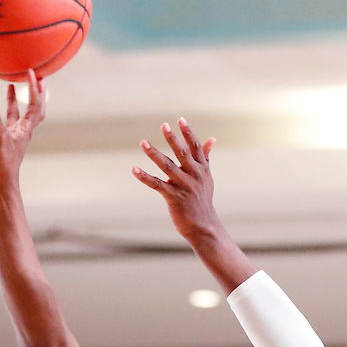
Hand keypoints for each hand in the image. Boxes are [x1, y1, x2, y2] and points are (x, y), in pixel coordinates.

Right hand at [0, 69, 45, 190]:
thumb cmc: (3, 163)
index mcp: (25, 130)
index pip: (33, 104)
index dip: (33, 88)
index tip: (31, 73)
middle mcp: (18, 130)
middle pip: (30, 108)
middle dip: (33, 93)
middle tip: (35, 77)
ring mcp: (6, 135)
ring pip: (12, 113)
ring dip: (13, 100)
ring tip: (11, 85)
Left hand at [132, 119, 218, 242]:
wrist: (203, 226)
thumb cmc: (202, 201)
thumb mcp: (206, 177)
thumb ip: (205, 157)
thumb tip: (211, 138)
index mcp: (201, 169)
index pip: (195, 147)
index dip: (188, 133)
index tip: (180, 120)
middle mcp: (194, 175)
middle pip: (182, 153)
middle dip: (172, 139)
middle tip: (163, 125)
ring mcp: (184, 186)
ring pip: (167, 166)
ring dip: (154, 154)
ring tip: (143, 143)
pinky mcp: (174, 197)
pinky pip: (156, 184)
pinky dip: (144, 176)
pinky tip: (134, 169)